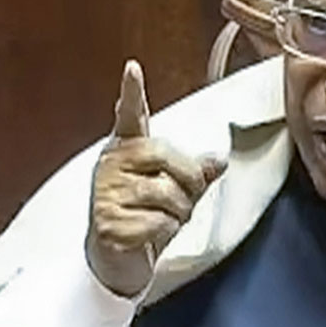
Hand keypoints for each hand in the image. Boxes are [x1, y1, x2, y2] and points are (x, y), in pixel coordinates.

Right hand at [86, 60, 225, 297]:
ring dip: (178, 214)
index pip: (130, 116)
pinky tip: (149, 235)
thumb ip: (194, 173)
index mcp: (127, 149)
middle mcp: (111, 165)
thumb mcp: (174, 191)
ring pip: (168, 195)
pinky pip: (160, 223)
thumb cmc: (143, 217)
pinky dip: (166, 233)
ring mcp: (106, 192)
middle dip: (188, 185)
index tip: (132, 69)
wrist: (115, 258)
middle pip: (169, 158)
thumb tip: (219, 160)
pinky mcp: (108, 221)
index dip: (132, 92)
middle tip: (180, 201)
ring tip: (162, 220)